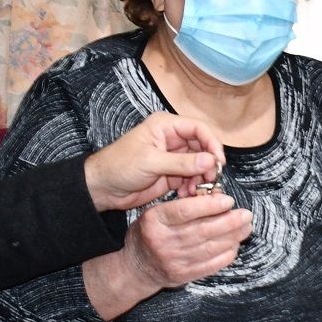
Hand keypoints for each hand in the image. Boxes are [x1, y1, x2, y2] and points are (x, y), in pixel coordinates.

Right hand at [81, 192, 252, 319]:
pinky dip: (226, 254)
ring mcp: (173, 260)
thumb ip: (182, 204)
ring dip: (232, 237)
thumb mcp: (156, 212)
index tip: (229, 200)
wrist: (137, 267)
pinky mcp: (182, 275)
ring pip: (210, 248)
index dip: (210, 205)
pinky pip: (210, 265)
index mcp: (155, 220)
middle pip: (202, 230)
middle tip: (246, 214)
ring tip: (245, 227)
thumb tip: (216, 195)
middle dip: (229, 222)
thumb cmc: (151, 233)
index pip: (186, 211)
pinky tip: (235, 244)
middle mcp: (163, 241)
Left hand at [84, 112, 224, 210]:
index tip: (219, 162)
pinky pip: (191, 178)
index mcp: (165, 126)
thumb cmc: (119, 166)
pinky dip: (193, 187)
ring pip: (199, 165)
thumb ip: (182, 162)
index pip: (198, 128)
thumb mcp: (151, 162)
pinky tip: (186, 195)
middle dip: (209, 164)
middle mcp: (172, 139)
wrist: (103, 188)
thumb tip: (210, 161)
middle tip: (211, 181)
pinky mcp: (171, 174)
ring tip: (197, 191)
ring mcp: (173, 157)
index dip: (212, 143)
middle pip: (202, 147)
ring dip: (202, 178)